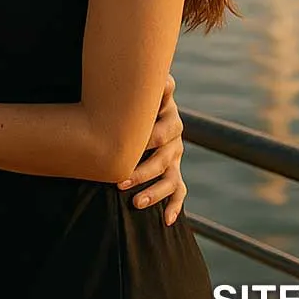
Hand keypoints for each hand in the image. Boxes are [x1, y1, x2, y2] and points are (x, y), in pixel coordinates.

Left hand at [116, 72, 186, 224]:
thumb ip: (154, 86)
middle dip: (142, 171)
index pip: (161, 132)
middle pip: (163, 158)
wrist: (144, 107)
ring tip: (135, 203)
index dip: (146, 142)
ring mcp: (175, 157)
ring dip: (154, 192)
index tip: (127, 151)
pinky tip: (165, 221)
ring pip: (170, 178)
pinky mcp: (174, 172)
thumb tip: (165, 76)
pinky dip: (174, 206)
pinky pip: (178, 192)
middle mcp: (175, 138)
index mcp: (168, 116)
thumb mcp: (145, 88)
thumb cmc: (138, 97)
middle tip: (119, 181)